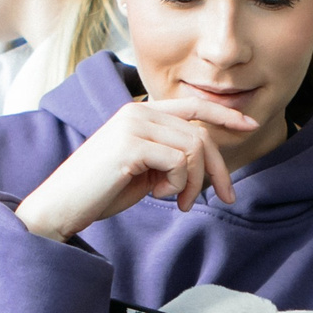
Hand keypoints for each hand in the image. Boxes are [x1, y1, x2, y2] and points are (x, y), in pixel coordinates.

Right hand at [16, 98, 255, 241]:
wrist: (61, 205)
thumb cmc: (100, 191)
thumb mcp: (143, 169)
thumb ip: (169, 156)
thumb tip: (203, 164)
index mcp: (140, 113)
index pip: (192, 106)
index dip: (224, 114)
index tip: (250, 125)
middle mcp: (138, 111)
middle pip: (200, 135)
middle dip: (217, 170)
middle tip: (224, 197)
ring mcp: (133, 125)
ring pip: (194, 149)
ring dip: (194, 183)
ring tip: (177, 202)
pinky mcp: (131, 144)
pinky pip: (179, 162)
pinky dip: (178, 185)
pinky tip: (158, 196)